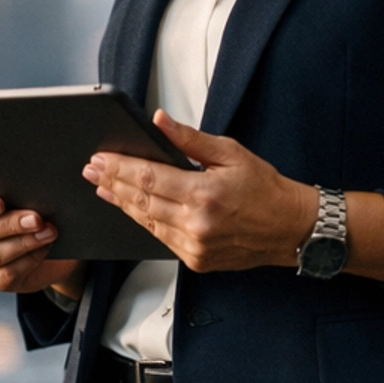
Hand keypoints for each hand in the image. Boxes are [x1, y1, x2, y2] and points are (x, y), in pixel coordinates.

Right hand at [0, 192, 87, 298]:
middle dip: (11, 224)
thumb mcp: (29, 197)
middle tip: (36, 218)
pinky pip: (7, 273)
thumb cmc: (37, 211)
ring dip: (24, 242)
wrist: (54, 245)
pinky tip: (45, 248)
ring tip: (48, 232)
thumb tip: (31, 189)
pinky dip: (30, 259)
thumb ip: (22, 191)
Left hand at [85, 111, 311, 273]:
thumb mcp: (231, 153)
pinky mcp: (196, 260)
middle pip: (141, 201)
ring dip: (122, 204)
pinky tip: (131, 209)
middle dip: (113, 183)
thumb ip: (190, 140)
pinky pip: (161, 239)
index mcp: (204, 195)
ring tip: (104, 188)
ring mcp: (195, 247)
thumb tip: (160, 121)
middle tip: (92, 170)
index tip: (101, 159)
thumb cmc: (266, 190)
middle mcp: (196, 224)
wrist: (291, 229)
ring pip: (147, 222)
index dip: (120, 168)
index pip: (149, 179)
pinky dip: (144, 221)